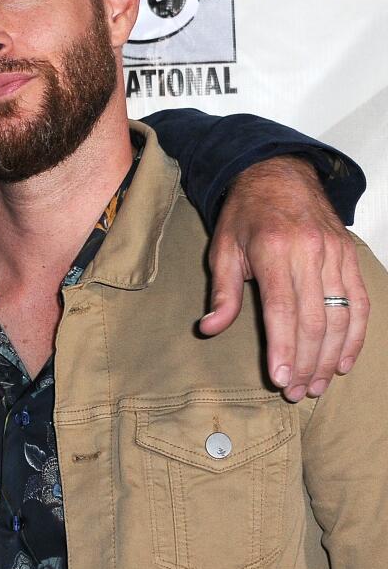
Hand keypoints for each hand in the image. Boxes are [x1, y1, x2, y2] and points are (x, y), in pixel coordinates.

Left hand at [201, 156, 368, 400]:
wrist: (279, 174)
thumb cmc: (245, 215)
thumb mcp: (222, 248)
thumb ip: (222, 292)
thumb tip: (209, 328)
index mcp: (272, 250)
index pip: (282, 309)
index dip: (283, 348)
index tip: (281, 379)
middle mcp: (309, 252)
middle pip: (314, 319)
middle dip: (306, 362)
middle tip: (296, 393)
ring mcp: (335, 254)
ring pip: (339, 316)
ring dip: (330, 356)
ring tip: (316, 385)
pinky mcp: (349, 257)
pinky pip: (358, 302)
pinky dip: (354, 335)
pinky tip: (342, 361)